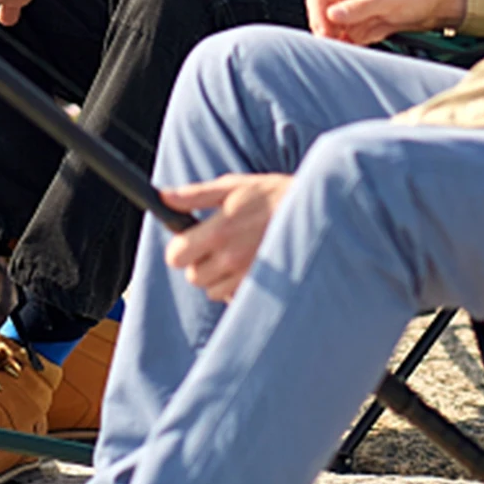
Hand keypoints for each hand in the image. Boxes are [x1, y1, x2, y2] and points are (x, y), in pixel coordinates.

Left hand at [162, 174, 292, 302]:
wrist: (319, 211)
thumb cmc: (273, 195)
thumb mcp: (235, 186)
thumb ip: (195, 195)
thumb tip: (163, 196)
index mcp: (219, 231)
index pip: (176, 256)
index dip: (180, 247)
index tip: (191, 239)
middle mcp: (231, 258)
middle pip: (193, 277)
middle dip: (199, 263)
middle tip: (217, 245)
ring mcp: (247, 275)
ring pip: (212, 290)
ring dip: (218, 277)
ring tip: (236, 255)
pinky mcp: (262, 286)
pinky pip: (234, 296)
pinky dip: (236, 285)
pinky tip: (249, 266)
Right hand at [306, 0, 465, 44]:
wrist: (435, 2)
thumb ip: (359, 7)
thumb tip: (331, 14)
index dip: (317, 16)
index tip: (326, 34)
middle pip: (320, 16)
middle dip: (326, 32)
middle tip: (338, 46)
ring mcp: (352, 12)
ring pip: (331, 30)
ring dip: (337, 41)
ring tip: (352, 48)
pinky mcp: (360, 27)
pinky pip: (346, 39)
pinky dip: (349, 46)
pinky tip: (359, 49)